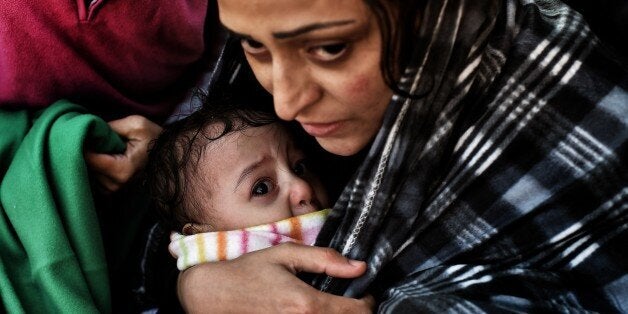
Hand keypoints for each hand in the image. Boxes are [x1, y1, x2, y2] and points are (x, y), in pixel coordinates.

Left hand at [85, 115, 161, 192]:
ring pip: (89, 174)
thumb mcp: (137, 124)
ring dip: (91, 161)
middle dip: (87, 152)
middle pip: (87, 167)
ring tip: (103, 148)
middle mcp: (117, 185)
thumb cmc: (155, 140)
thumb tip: (90, 129)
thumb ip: (112, 126)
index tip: (86, 133)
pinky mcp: (113, 191)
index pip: (89, 158)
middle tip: (94, 138)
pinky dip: (96, 168)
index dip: (83, 144)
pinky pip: (95, 179)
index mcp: (122, 170)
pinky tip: (104, 158)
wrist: (169, 156)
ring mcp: (115, 190)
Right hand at [178, 243, 374, 312]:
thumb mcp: (286, 255)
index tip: (362, 292)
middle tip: (347, 298)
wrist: (213, 295)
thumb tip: (359, 267)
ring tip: (329, 304)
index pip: (359, 312)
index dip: (367, 301)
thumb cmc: (248, 273)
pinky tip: (312, 311)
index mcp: (307, 304)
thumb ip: (325, 259)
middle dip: (354, 311)